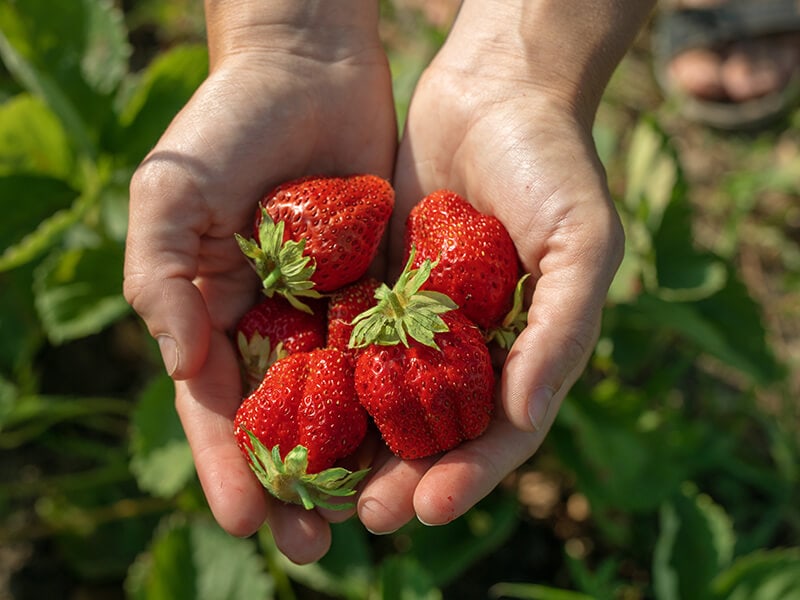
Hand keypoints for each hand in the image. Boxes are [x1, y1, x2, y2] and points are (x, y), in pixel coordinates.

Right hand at [123, 2, 395, 563]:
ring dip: (357, 458)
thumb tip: (182, 365)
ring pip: (347, 400)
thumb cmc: (227, 124)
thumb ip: (160, 277)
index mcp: (216, 313)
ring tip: (375, 512)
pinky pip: (396, 350)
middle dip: (297, 484)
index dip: (228, 465)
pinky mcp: (384, 285)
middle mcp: (276, 322)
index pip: (220, 407)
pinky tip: (421, 438)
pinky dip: (403, 395)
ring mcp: (332, 308)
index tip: (247, 519)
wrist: (309, 68)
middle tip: (315, 545)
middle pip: (287, 421)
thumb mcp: (171, 192)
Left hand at [355, 0, 649, 533]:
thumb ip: (562, 329)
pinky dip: (328, 378)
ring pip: (387, 398)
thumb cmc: (552, 163)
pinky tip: (293, 409)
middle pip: (437, 430)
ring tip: (320, 487)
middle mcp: (474, 347)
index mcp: (528, 350)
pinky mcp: (380, 286)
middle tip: (362, 519)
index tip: (429, 509)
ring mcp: (424, 320)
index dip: (470, 475)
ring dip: (358, 445)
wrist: (494, 91)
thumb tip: (527, 416)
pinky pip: (351, 340)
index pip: (502, 431)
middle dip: (404, 478)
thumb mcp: (581, 241)